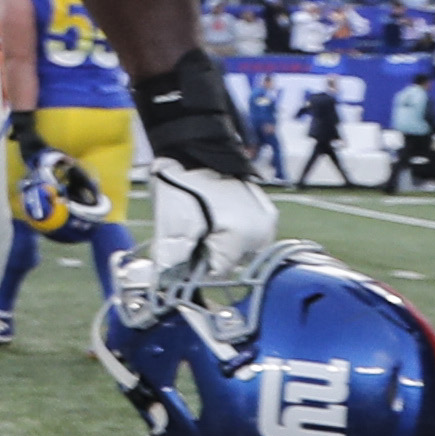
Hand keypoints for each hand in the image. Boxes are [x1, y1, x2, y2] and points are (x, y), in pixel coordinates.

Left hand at [141, 157, 279, 287]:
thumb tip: (166, 287)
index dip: (197, 267)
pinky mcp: (266, 208)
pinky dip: (231, 230)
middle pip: (232, 262)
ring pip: (240, 249)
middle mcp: (264, 231)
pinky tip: (215, 215)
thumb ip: (172, 261)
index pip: (219, 273)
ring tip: (203, 220)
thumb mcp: (170, 226)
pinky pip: (248, 232)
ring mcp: (268, 218)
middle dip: (209, 254)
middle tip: (191, 231)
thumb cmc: (180, 185)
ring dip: (221, 242)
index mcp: (245, 238)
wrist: (192, 149)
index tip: (184, 250)